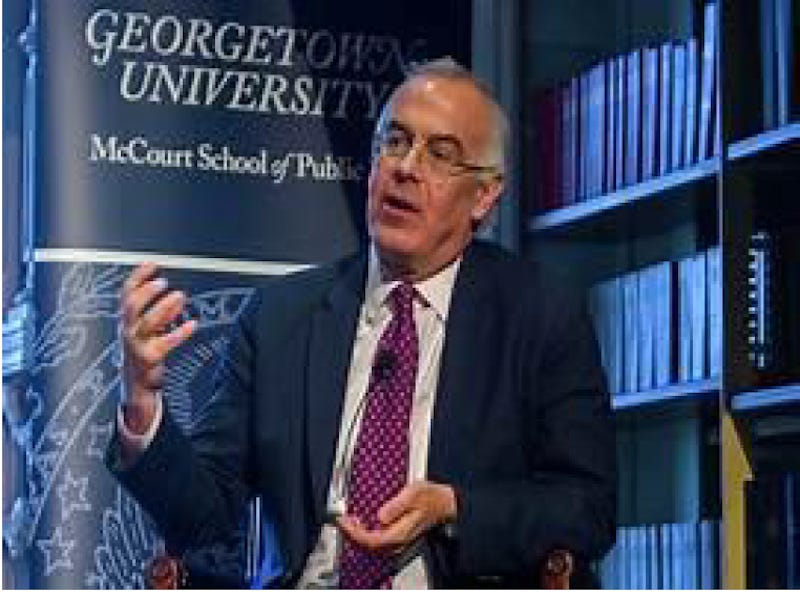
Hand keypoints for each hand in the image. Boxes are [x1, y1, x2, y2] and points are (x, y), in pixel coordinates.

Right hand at [120, 262, 195, 433]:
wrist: (136, 383)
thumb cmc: (143, 351)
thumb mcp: (148, 329)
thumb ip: (160, 312)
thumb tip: (174, 296)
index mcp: (126, 320)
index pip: (126, 294)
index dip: (137, 277)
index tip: (151, 264)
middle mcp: (128, 330)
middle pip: (131, 307)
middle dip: (146, 292)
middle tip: (163, 282)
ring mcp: (137, 345)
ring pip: (146, 323)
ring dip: (163, 308)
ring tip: (179, 296)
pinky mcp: (149, 358)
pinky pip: (165, 344)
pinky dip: (179, 333)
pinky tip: (192, 325)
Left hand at [336, 481, 456, 553]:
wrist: (447, 503)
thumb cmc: (432, 497)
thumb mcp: (415, 493)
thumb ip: (397, 505)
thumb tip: (381, 515)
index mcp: (400, 532)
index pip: (371, 540)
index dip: (354, 532)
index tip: (343, 520)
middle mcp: (398, 540)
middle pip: (368, 545)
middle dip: (352, 534)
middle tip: (342, 519)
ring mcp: (398, 539)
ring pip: (372, 544)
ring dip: (357, 534)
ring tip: (349, 520)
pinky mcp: (399, 535)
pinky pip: (378, 540)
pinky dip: (366, 533)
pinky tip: (363, 522)